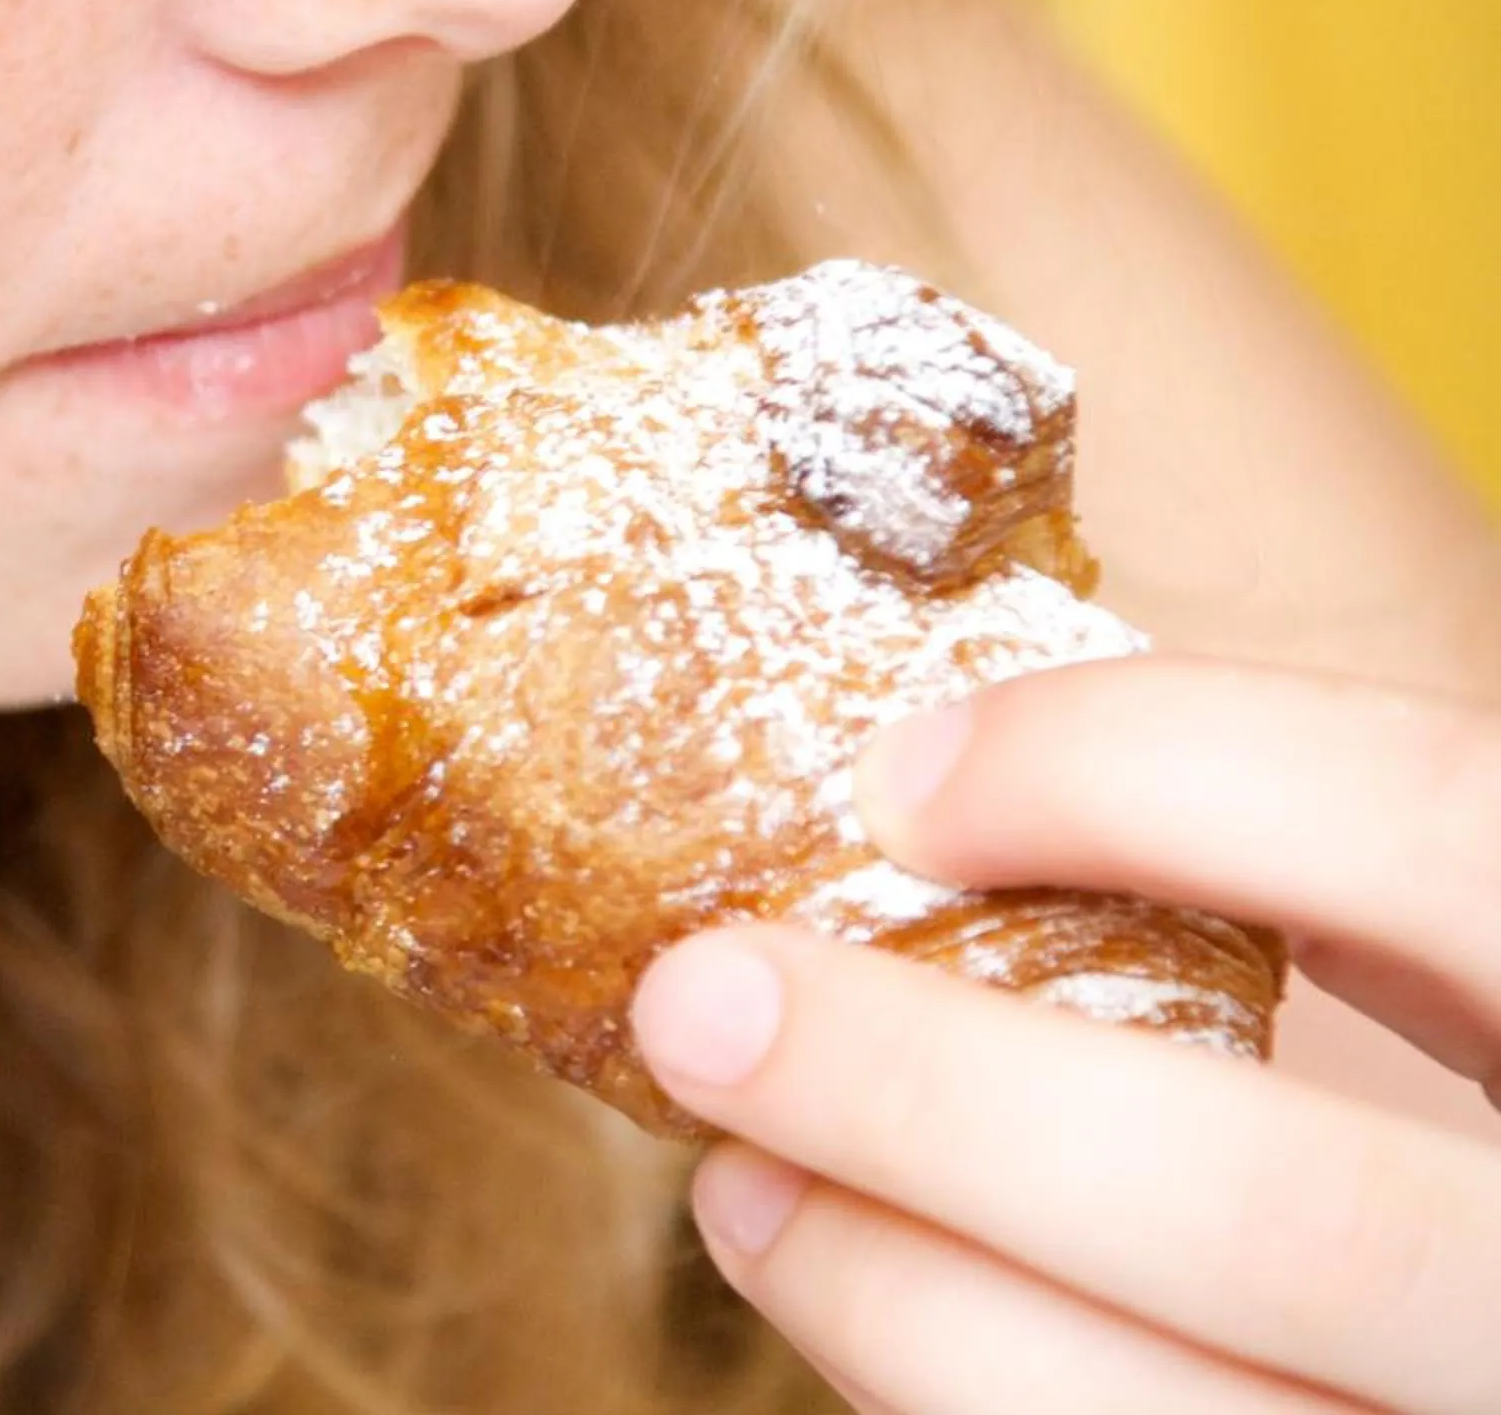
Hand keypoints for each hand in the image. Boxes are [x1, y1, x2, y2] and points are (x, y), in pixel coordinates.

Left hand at [628, 655, 1500, 1413]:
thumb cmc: (1497, 1120)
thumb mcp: (1488, 960)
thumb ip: (1352, 894)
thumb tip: (946, 793)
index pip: (1442, 827)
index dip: (1149, 769)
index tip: (901, 778)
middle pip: (1283, 1222)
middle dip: (932, 1101)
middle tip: (701, 1000)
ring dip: (894, 1294)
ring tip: (738, 1181)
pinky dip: (949, 1395)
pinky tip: (861, 1301)